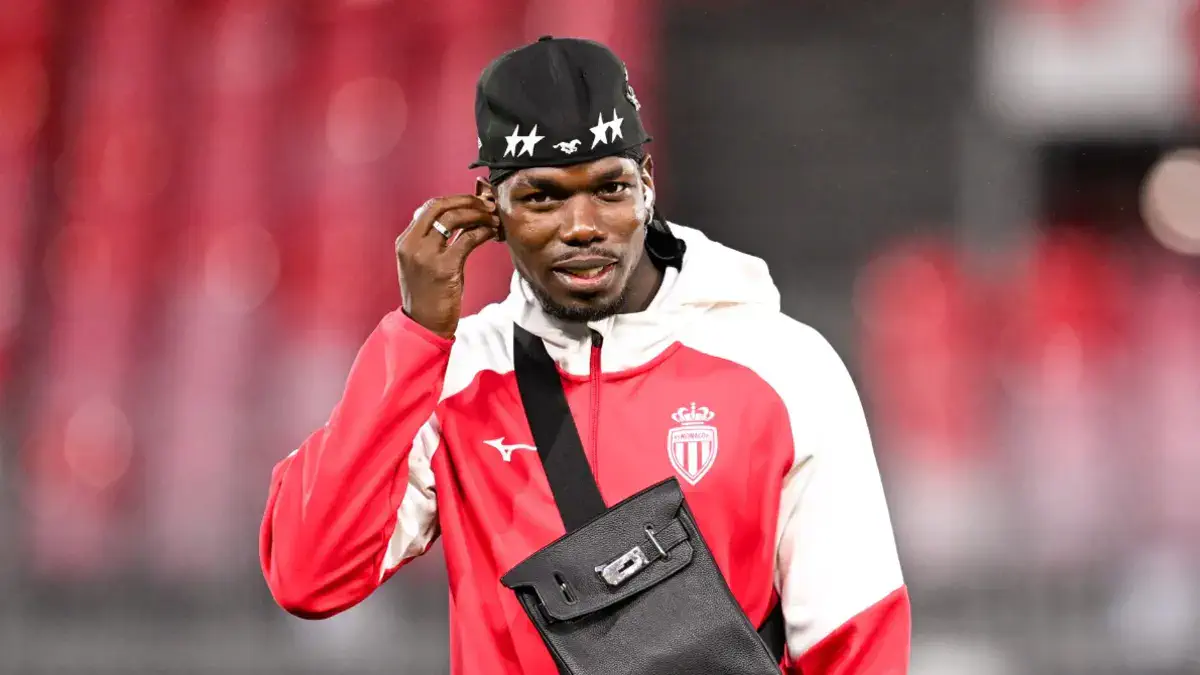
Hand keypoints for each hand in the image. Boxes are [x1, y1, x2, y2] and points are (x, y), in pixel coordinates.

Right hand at [396, 195, 499, 338]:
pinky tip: (492, 233)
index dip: (455, 199)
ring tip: (493, 218)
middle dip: (467, 201)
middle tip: (487, 204)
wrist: (424, 324)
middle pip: (440, 206)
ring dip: (478, 214)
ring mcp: (426, 255)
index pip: (429, 206)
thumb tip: (461, 217)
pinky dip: (482, 232)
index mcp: (405, 241)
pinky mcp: (443, 268)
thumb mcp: (424, 262)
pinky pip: (467, 239)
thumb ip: (434, 240)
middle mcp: (412, 244)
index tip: (474, 200)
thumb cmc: (428, 294)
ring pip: (454, 219)